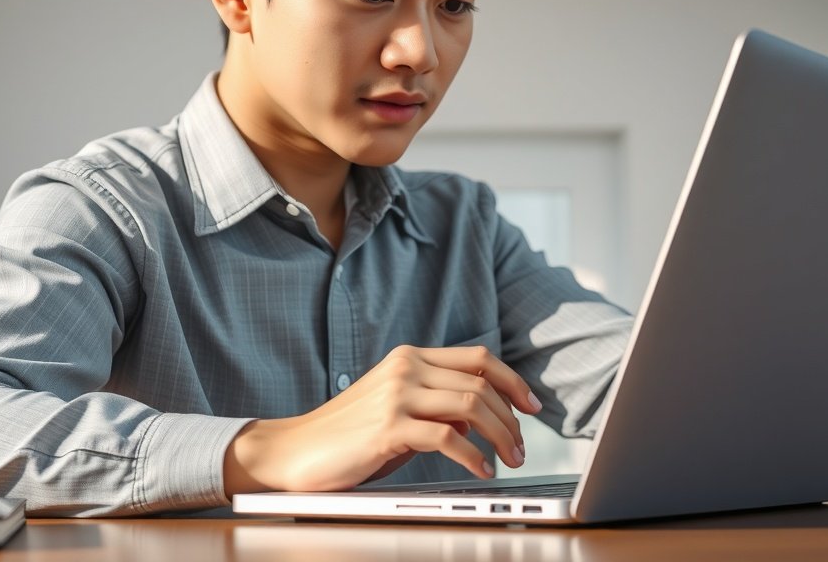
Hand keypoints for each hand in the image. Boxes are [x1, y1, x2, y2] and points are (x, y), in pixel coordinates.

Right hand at [223, 344, 542, 494]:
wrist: (294, 450)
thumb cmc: (346, 435)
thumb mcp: (396, 409)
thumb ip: (434, 404)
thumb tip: (475, 417)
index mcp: (410, 357)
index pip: (478, 359)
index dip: (512, 381)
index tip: (532, 406)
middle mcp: (406, 368)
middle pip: (481, 384)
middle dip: (511, 419)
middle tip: (521, 447)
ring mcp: (396, 395)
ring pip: (471, 406)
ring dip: (501, 436)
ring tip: (509, 460)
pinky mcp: (388, 427)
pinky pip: (448, 437)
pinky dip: (473, 456)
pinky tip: (480, 470)